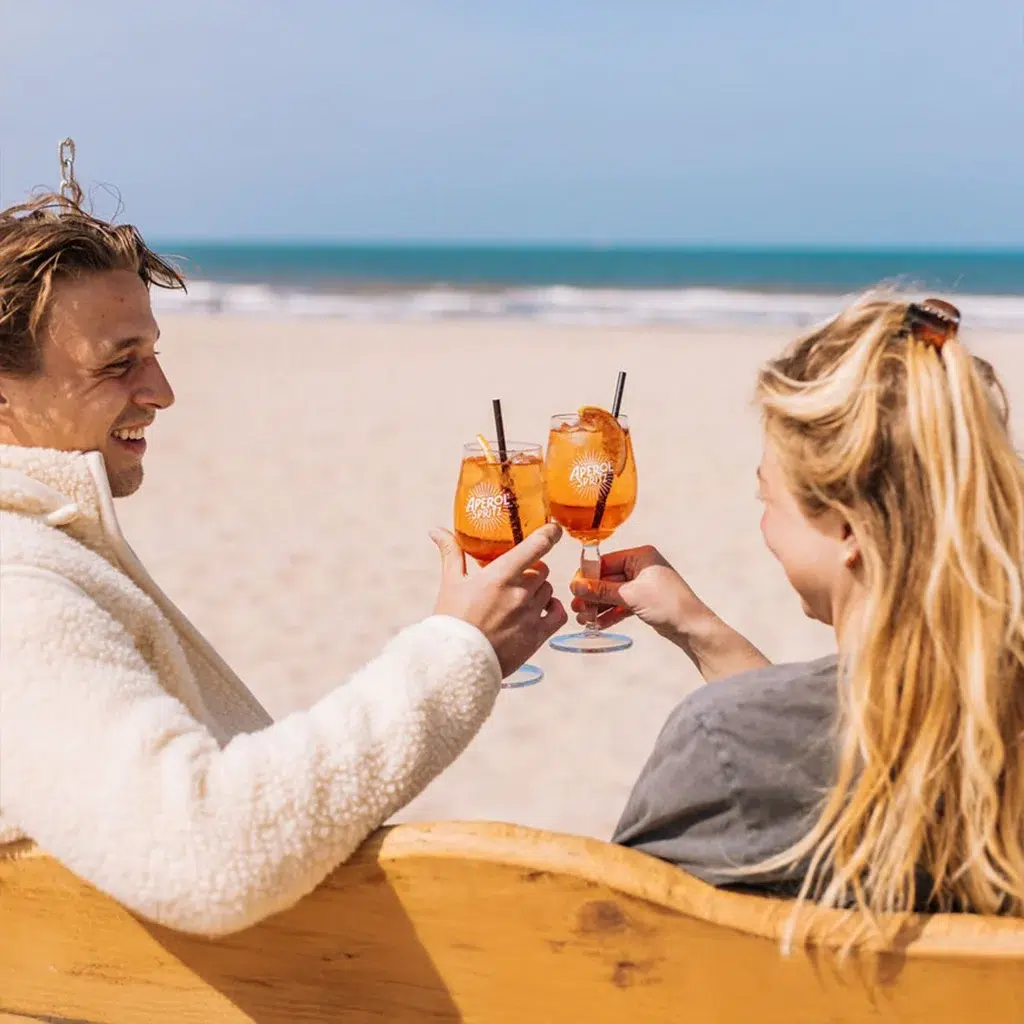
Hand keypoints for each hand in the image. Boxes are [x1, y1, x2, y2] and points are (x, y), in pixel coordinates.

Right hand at [431, 523, 567, 677]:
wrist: (454, 662)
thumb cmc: (452, 620)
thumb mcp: (451, 582)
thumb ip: (451, 553)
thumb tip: (436, 530)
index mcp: (500, 576)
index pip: (536, 546)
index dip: (549, 533)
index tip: (553, 528)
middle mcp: (519, 593)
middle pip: (542, 570)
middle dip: (532, 570)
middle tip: (516, 577)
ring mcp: (530, 615)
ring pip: (548, 590)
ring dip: (539, 590)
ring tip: (520, 598)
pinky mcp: (536, 636)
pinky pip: (558, 614)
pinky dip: (554, 608)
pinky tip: (542, 609)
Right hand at [570, 544, 769, 680]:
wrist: (692, 627)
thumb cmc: (667, 604)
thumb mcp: (631, 595)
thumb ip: (602, 590)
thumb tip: (577, 586)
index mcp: (640, 556)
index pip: (605, 562)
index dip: (588, 576)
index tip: (573, 588)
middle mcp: (641, 567)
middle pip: (607, 578)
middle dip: (591, 594)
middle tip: (576, 608)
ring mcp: (643, 585)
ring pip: (613, 593)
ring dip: (598, 606)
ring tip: (583, 619)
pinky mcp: (645, 601)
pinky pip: (621, 604)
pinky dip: (610, 613)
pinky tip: (597, 624)